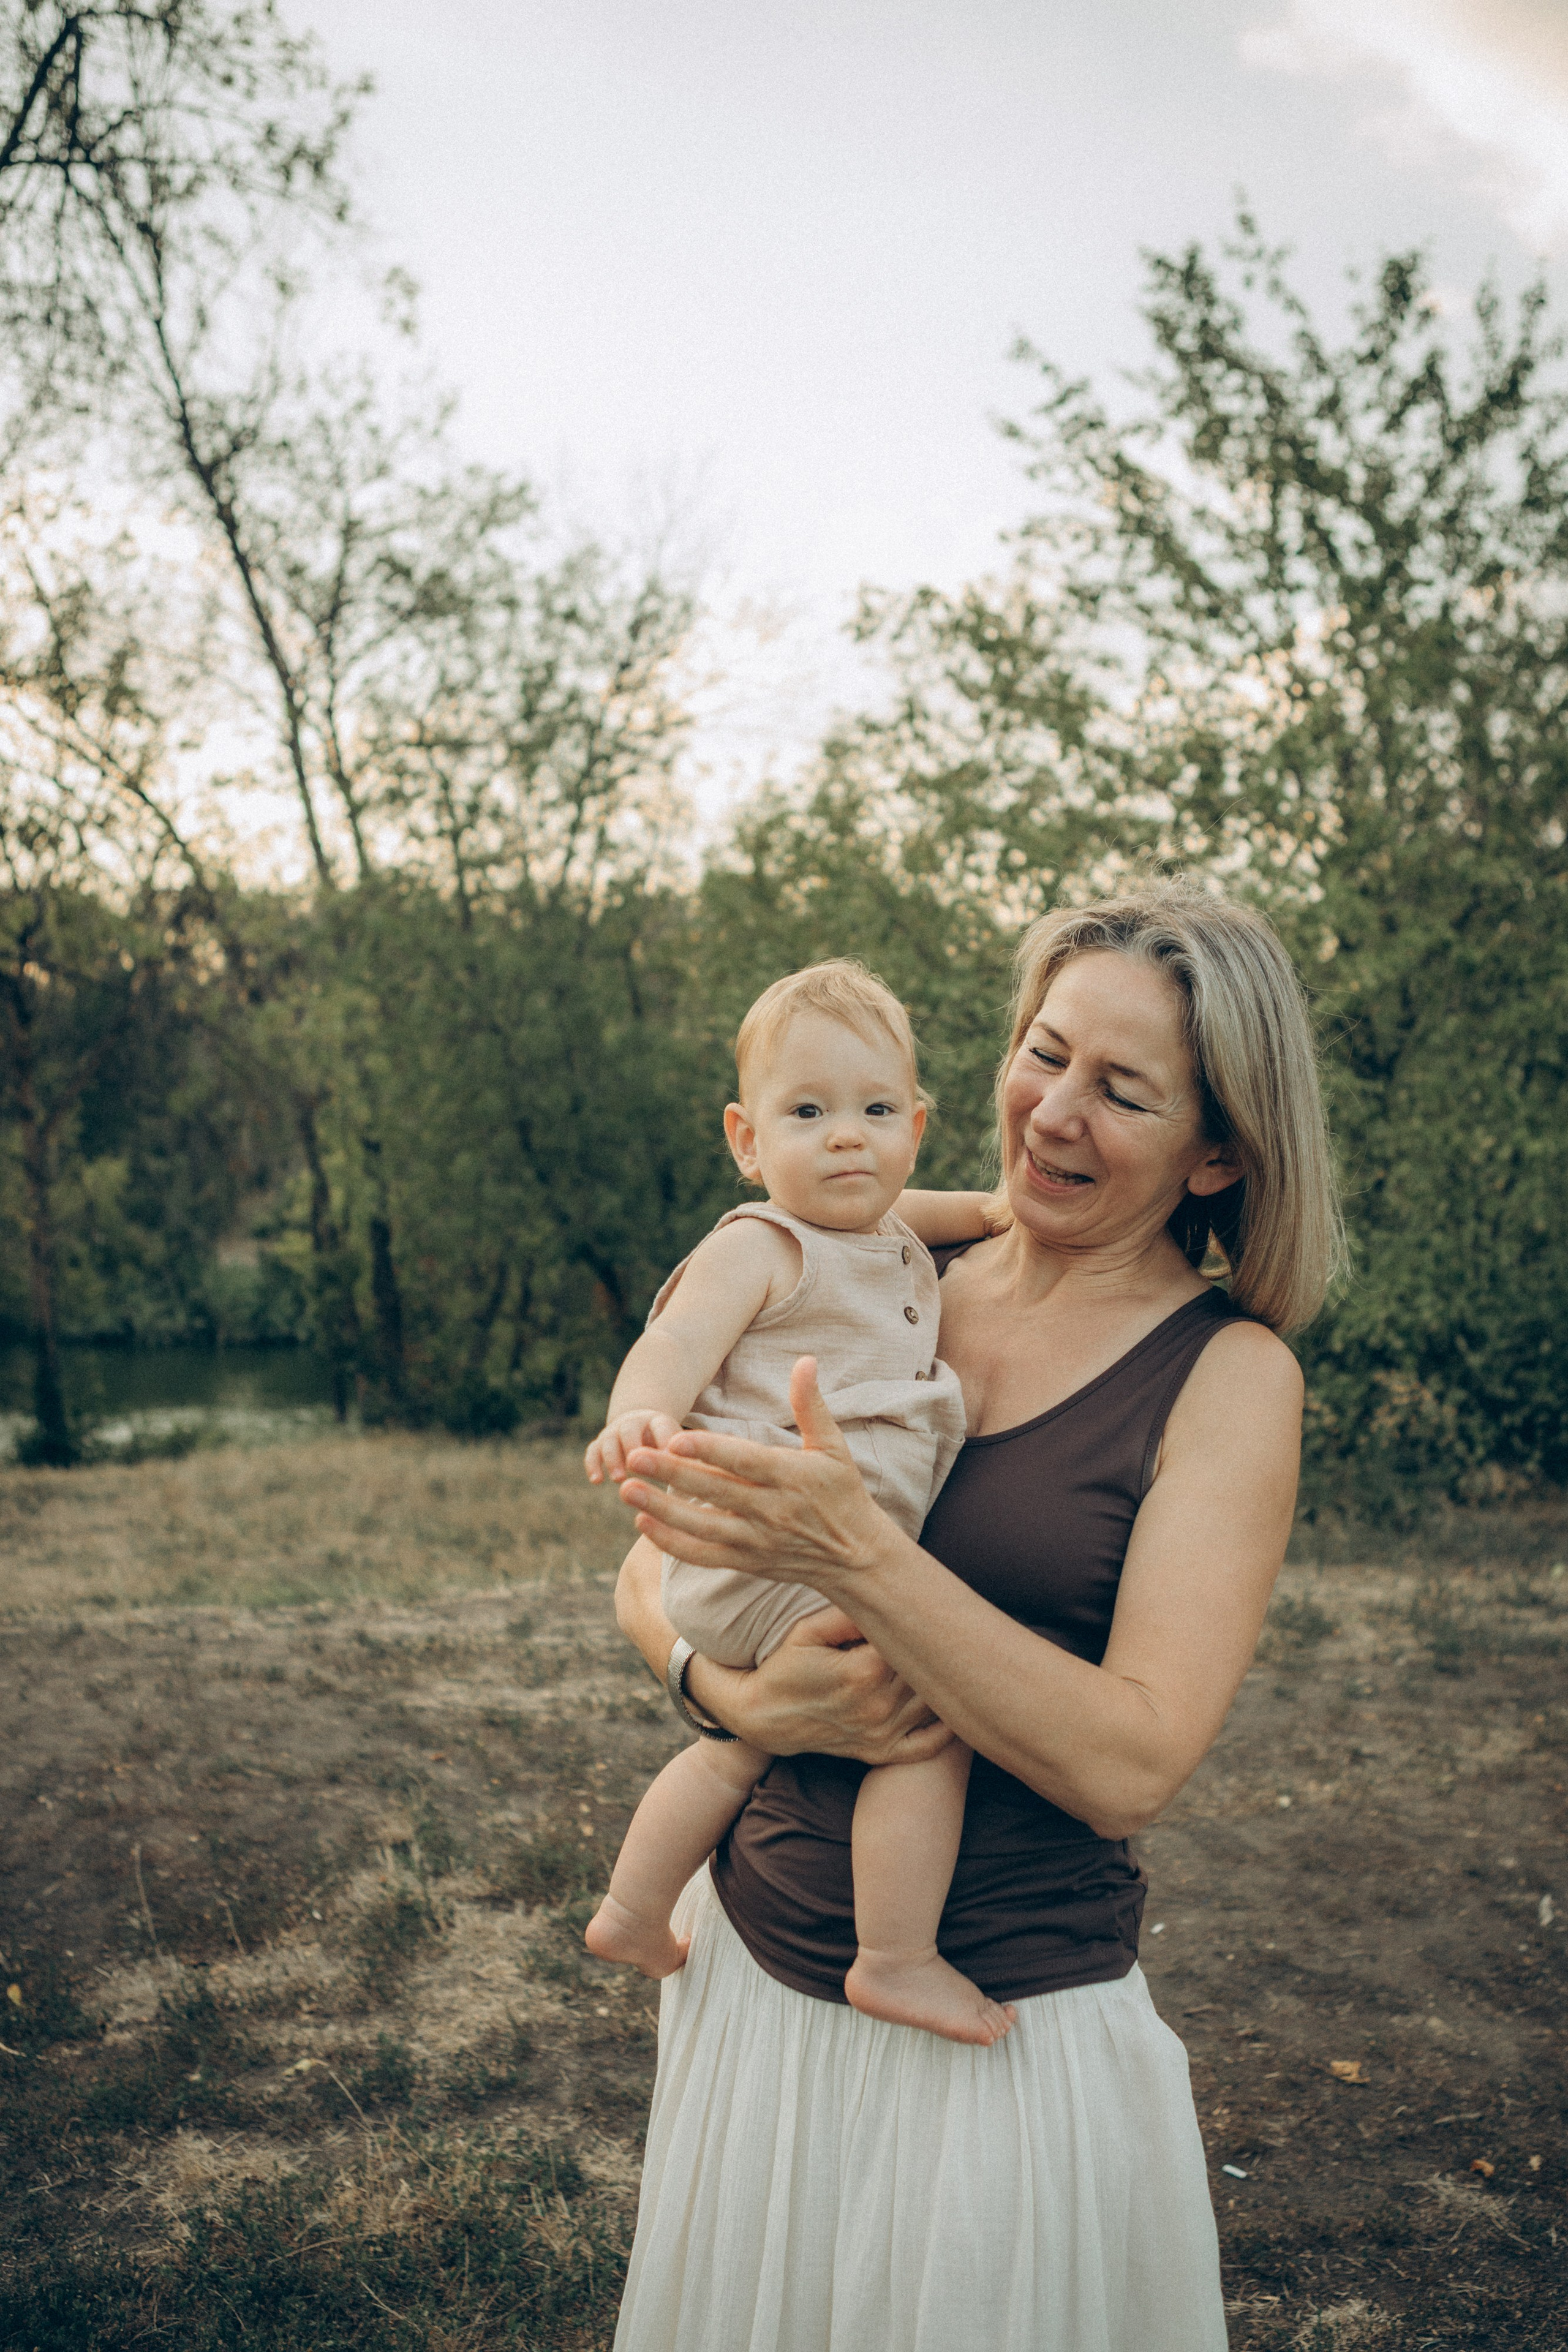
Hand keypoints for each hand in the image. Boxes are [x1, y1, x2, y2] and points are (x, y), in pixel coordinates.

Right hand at [585, 1407, 682, 1485]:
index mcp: (659, 1421)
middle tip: (637, 1467)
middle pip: (630, 1429)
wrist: (643, 1424)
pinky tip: (597, 1482)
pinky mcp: (601, 1443)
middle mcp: (634, 1422)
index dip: (665, 1440)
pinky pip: (592, 1451)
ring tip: (620, 1479)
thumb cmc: (669, 1444)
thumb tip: (707, 1477)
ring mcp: (615, 1432)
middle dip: (633, 1447)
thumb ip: (690, 1458)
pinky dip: (593, 1464)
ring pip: (609, 1440)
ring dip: (613, 1459)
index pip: (662, 1427)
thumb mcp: (682, 1445)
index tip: (669, 1457)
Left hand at [619, 1357, 895, 1603]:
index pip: (742, 1462)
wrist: (856, 1557)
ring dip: (662, 1510)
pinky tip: (643, 1522)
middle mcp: (770, 1510)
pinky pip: (703, 1555)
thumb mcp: (834, 1447)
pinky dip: (672, 1543)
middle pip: (713, 1492)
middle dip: (670, 1475)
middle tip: (634, 1456)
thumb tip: (805, 1360)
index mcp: (789, 1477)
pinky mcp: (746, 1561)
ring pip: (701, 1527)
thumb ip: (811, 1405)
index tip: (674, 1439)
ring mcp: (756, 1540)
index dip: (708, 1452)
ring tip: (626, 1489)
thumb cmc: (842, 1493)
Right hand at [688, 1608, 952, 1767]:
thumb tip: (885, 1600)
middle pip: (928, 1671)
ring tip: (950, 1660)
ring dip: (943, 1683)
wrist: (763, 1717)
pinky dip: (946, 1729)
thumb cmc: (785, 1666)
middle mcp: (878, 1706)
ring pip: (933, 1704)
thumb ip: (847, 1615)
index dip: (922, 1625)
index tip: (928, 1609)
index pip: (913, 1642)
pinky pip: (928, 1745)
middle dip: (935, 1651)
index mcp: (863, 1671)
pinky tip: (950, 1705)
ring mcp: (882, 1733)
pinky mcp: (880, 1752)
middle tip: (948, 1630)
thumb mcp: (808, 1630)